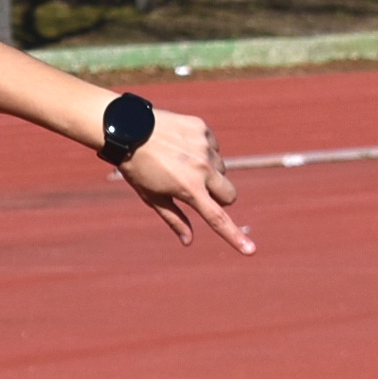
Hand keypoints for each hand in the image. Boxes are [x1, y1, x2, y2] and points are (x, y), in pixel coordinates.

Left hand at [113, 112, 252, 254]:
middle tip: (199, 192)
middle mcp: (202, 168)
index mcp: (189, 189)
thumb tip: (188, 241)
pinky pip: (213, 147)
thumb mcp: (152, 197)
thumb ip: (174, 219)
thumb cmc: (137, 168)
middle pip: (230, 194)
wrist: (126, 128)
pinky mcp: (202, 129)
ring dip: (209, 171)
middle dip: (220, 198)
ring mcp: (204, 147)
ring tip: (181, 162)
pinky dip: (203, 150)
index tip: (251, 251)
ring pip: (221, 169)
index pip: (217, 218)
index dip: (235, 236)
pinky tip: (182, 146)